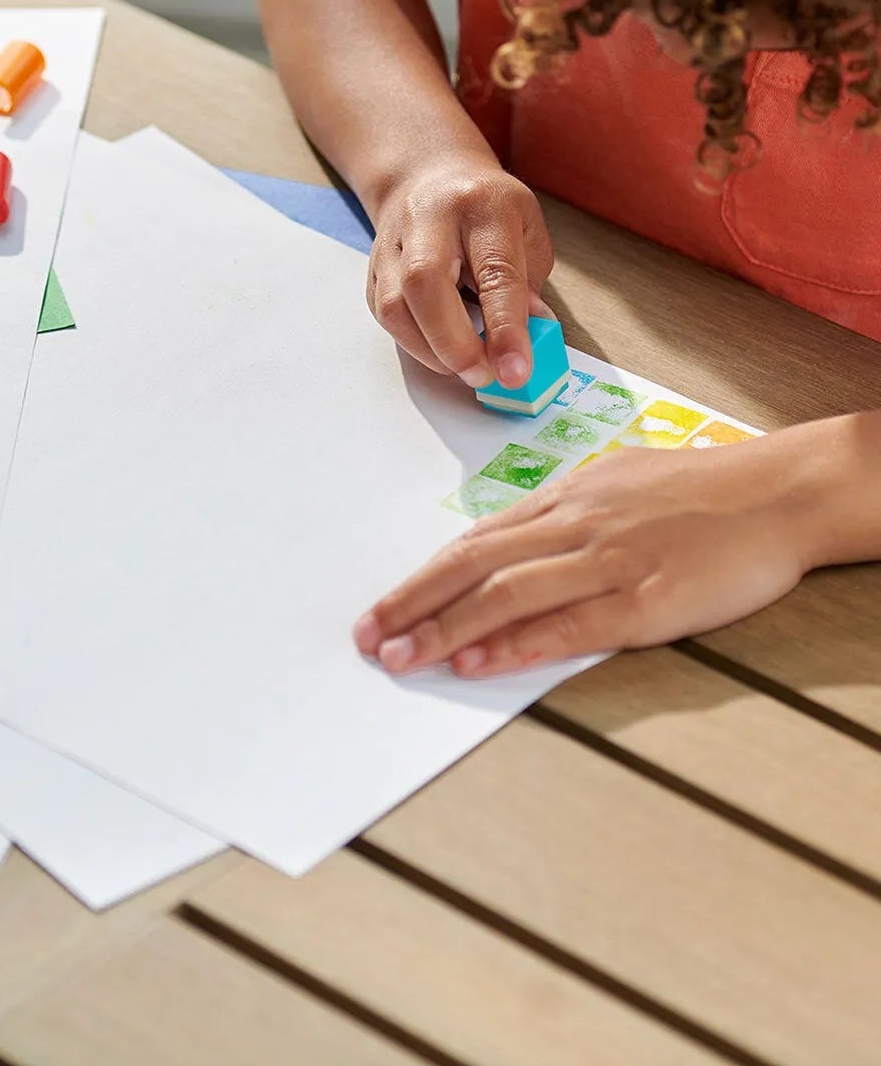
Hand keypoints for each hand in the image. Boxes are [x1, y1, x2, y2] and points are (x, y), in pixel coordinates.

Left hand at [354, 433, 819, 676]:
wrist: (778, 492)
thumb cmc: (698, 487)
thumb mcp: (614, 482)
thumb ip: (559, 513)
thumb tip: (506, 539)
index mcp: (563, 499)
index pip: (472, 542)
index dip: (420, 579)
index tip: (381, 608)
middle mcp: (574, 526)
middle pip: (472, 565)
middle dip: (412, 604)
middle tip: (367, 638)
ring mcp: (609, 562)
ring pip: (507, 595)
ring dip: (446, 629)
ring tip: (402, 658)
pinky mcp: (648, 601)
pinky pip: (570, 625)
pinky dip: (517, 645)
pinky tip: (477, 664)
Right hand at [368, 159, 553, 388]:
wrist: (428, 174)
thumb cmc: (487, 208)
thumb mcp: (527, 232)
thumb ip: (528, 286)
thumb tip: (525, 342)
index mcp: (482, 206)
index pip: (494, 272)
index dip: (506, 328)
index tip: (515, 372)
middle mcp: (429, 218)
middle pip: (425, 282)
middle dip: (453, 342)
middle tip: (480, 376)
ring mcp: (393, 241)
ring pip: (394, 303)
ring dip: (429, 349)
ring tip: (462, 367)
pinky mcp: (374, 266)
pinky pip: (384, 313)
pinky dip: (412, 341)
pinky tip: (438, 349)